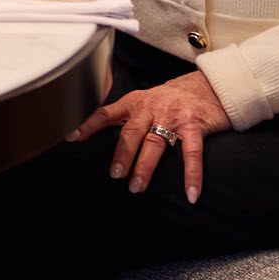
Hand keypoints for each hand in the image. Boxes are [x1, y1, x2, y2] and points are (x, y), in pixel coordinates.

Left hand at [68, 68, 231, 203]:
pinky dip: (192, 174)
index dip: (88, 124)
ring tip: (136, 187)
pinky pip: (192, 152)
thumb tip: (102, 139)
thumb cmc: (171, 99)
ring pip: (156, 143)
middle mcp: (151, 108)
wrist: (207, 85)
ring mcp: (173, 116)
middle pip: (131, 131)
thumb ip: (127, 117)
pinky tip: (190, 194)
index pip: (106, 113)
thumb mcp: (145, 101)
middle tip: (114, 174)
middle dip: (121, 153)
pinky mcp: (195, 125)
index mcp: (135, 102)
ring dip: (145, 166)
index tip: (71, 138)